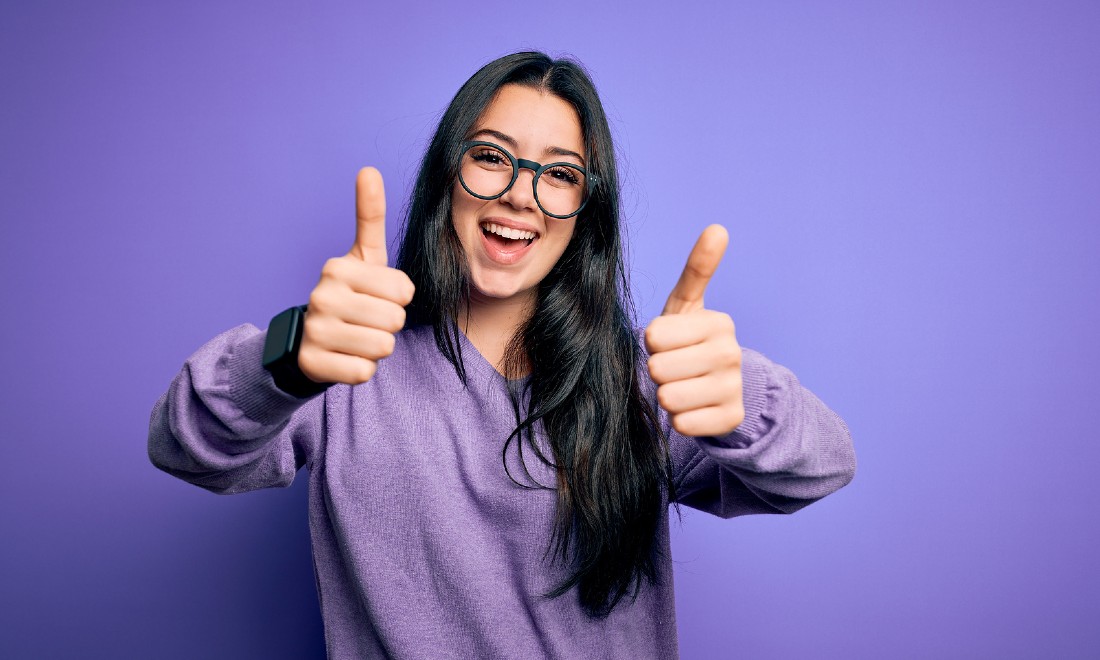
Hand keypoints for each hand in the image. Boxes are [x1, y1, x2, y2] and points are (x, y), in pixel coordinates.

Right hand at [297, 167, 415, 384]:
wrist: (308, 340)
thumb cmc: (349, 295)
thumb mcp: (362, 256)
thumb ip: (369, 216)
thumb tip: (368, 169)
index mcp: (338, 267)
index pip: (404, 290)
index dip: (398, 298)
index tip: (376, 295)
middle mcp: (321, 295)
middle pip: (395, 320)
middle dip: (389, 325)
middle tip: (366, 320)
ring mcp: (315, 330)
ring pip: (382, 347)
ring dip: (376, 348)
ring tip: (355, 337)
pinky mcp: (314, 363)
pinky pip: (364, 372)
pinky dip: (361, 369)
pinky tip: (344, 356)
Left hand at [645, 224, 743, 436]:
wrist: (717, 388)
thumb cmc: (688, 341)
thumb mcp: (687, 306)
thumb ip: (698, 269)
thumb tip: (718, 227)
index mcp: (719, 322)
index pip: (653, 336)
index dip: (652, 342)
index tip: (669, 342)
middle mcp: (731, 353)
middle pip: (658, 369)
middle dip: (658, 371)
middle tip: (675, 367)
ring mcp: (733, 388)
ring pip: (669, 398)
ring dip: (666, 396)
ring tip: (683, 386)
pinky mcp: (731, 419)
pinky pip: (683, 424)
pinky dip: (680, 420)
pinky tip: (694, 408)